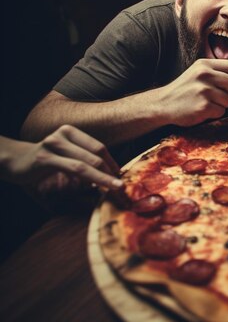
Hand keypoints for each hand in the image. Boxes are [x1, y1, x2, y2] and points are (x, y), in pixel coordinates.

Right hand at [0, 125, 121, 194]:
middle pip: (96, 154)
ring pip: (87, 163)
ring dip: (103, 178)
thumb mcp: (64, 157)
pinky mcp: (45, 158)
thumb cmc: (42, 162)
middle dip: (111, 172)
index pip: (99, 147)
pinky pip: (73, 169)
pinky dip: (88, 179)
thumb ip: (82, 161)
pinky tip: (96, 188)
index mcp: (71, 132)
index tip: (121, 176)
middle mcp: (63, 134)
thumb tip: (108, 174)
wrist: (11, 161)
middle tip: (122, 187)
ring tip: (116, 189)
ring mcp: (54, 144)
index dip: (112, 162)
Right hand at [157, 58, 227, 125]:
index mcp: (204, 65)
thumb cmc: (184, 90)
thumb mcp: (197, 72)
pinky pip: (222, 111)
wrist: (163, 104)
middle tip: (221, 97)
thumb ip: (216, 71)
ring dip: (223, 105)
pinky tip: (203, 110)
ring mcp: (204, 90)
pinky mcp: (203, 106)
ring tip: (208, 103)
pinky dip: (215, 113)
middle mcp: (204, 75)